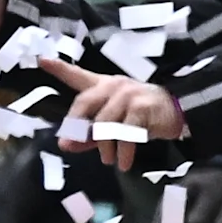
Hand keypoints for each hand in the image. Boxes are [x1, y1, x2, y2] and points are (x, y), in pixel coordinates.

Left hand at [43, 56, 183, 155]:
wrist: (179, 112)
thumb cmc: (141, 116)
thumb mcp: (112, 124)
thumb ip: (87, 134)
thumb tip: (66, 145)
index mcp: (103, 85)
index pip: (77, 75)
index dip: (60, 68)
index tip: (42, 60)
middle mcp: (114, 85)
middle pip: (84, 104)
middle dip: (76, 128)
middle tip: (72, 146)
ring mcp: (129, 94)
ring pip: (104, 123)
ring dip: (103, 146)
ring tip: (108, 159)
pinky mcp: (143, 107)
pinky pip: (126, 133)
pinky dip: (124, 151)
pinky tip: (123, 163)